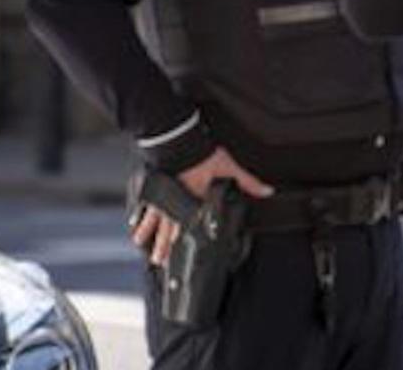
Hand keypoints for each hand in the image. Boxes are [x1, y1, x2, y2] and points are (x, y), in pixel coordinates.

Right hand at [130, 147, 272, 265]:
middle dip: (165, 247)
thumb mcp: (230, 168)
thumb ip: (248, 182)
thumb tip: (268, 191)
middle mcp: (179, 205)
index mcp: (197, 203)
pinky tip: (135, 223)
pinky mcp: (155, 188)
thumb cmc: (205, 155)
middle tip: (160, 262)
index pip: (195, 228)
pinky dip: (140, 216)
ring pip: (155, 222)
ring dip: (150, 236)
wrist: (180, 141)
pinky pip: (146, 206)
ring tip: (144, 247)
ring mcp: (164, 198)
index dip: (191, 243)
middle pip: (170, 231)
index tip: (186, 258)